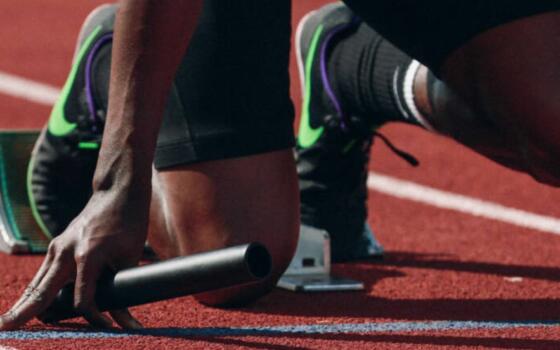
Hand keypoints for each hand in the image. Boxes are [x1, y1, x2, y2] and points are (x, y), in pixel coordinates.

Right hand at [0, 190, 147, 329]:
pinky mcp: (57, 246)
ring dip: (24, 305)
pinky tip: (23, 307)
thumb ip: (123, 288)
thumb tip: (124, 319)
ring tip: (7, 324)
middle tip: (5, 330)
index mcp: (87, 255)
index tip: (108, 328)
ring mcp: (58, 247)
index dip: (94, 318)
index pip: (82, 300)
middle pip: (41, 292)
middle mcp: (66, 251)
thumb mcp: (130, 256)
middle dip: (24, 313)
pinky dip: (34, 292)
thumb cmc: (128, 222)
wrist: (117, 192)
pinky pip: (42, 274)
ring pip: (36, 284)